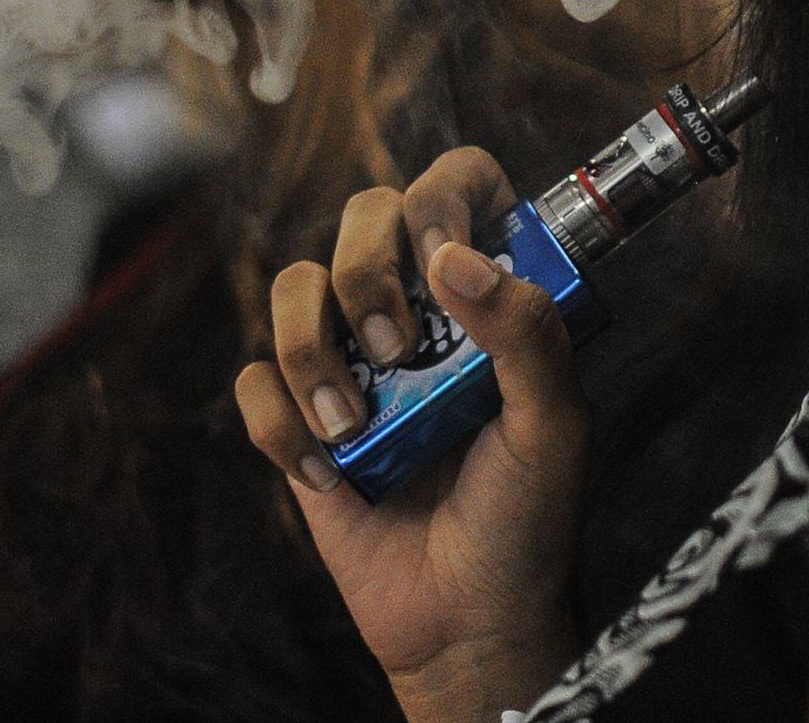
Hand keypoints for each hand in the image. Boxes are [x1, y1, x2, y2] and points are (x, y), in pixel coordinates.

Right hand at [234, 147, 585, 722]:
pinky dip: (279, 422)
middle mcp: (419, 310)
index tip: (443, 260)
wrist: (467, 624)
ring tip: (351, 424)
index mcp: (490, 295)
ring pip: (293, 284)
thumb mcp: (554, 426)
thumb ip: (526, 332)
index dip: (443, 196)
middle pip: (364, 215)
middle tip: (397, 352)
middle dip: (365, 274)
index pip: (459, 184)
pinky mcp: (300, 418)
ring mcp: (355, 360)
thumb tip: (455, 259)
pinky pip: (254, 378)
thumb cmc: (528, 522)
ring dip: (310, 349)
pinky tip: (328, 475)